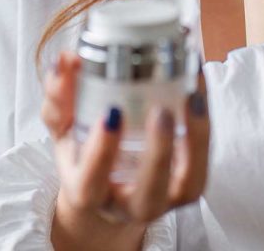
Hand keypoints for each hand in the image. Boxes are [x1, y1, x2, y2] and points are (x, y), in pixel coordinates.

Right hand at [41, 51, 210, 250]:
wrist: (112, 185)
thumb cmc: (86, 156)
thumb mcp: (65, 130)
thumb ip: (59, 99)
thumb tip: (66, 59)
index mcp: (90, 194)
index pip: (91, 184)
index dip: (102, 152)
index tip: (111, 113)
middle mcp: (131, 205)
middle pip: (148, 195)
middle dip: (157, 153)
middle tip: (160, 110)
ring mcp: (166, 199)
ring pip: (189, 183)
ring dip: (195, 138)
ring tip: (192, 95)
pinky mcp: (190, 183)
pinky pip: (204, 159)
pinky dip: (204, 123)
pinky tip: (199, 87)